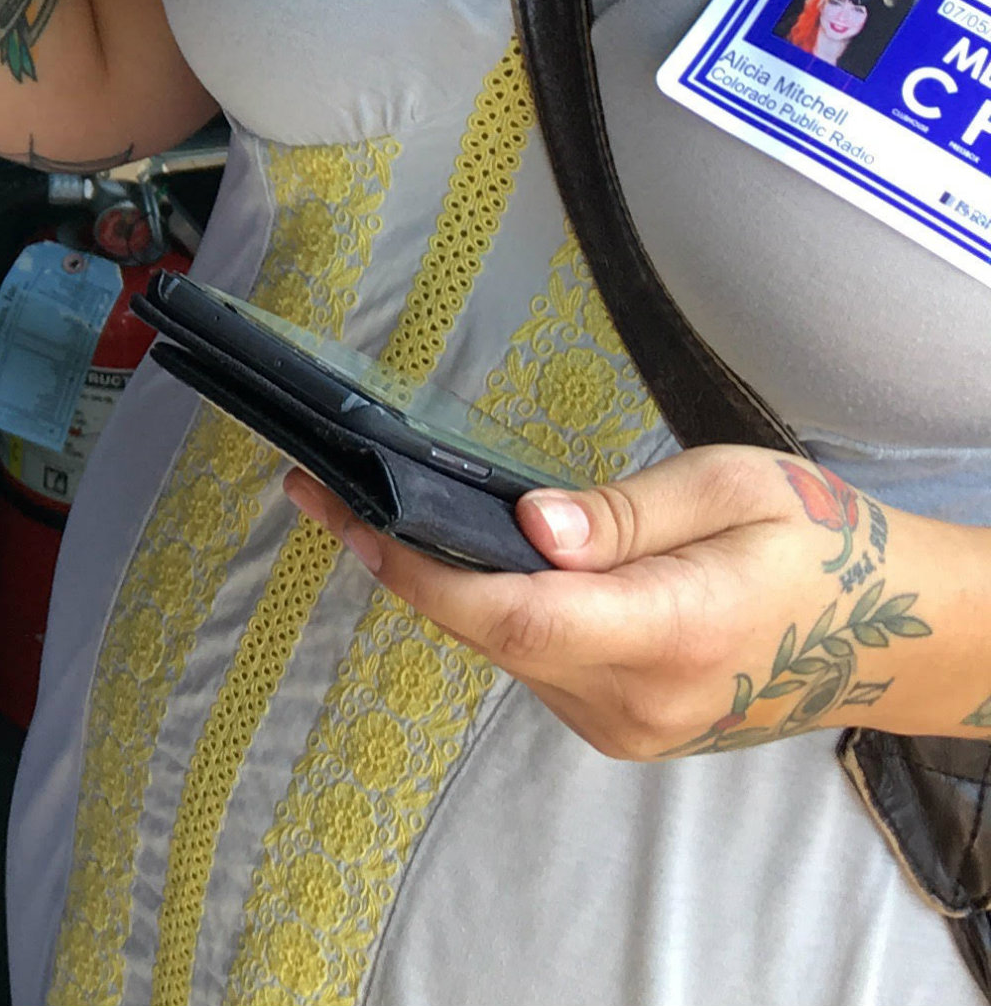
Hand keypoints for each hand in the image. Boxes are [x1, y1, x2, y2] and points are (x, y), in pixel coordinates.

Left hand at [286, 448, 967, 758]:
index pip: (512, 615)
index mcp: (671, 632)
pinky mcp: (625, 723)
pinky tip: (464, 553)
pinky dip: (492, 607)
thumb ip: (625, 512)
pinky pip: (535, 660)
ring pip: (504, 649)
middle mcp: (640, 697)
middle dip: (399, 560)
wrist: (891, 632)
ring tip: (372, 504)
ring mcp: (631, 723)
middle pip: (489, 632)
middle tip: (319, 486)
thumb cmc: (817, 539)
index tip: (345, 513)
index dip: (416, 570)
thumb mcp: (730, 488)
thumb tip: (529, 525)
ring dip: (441, 583)